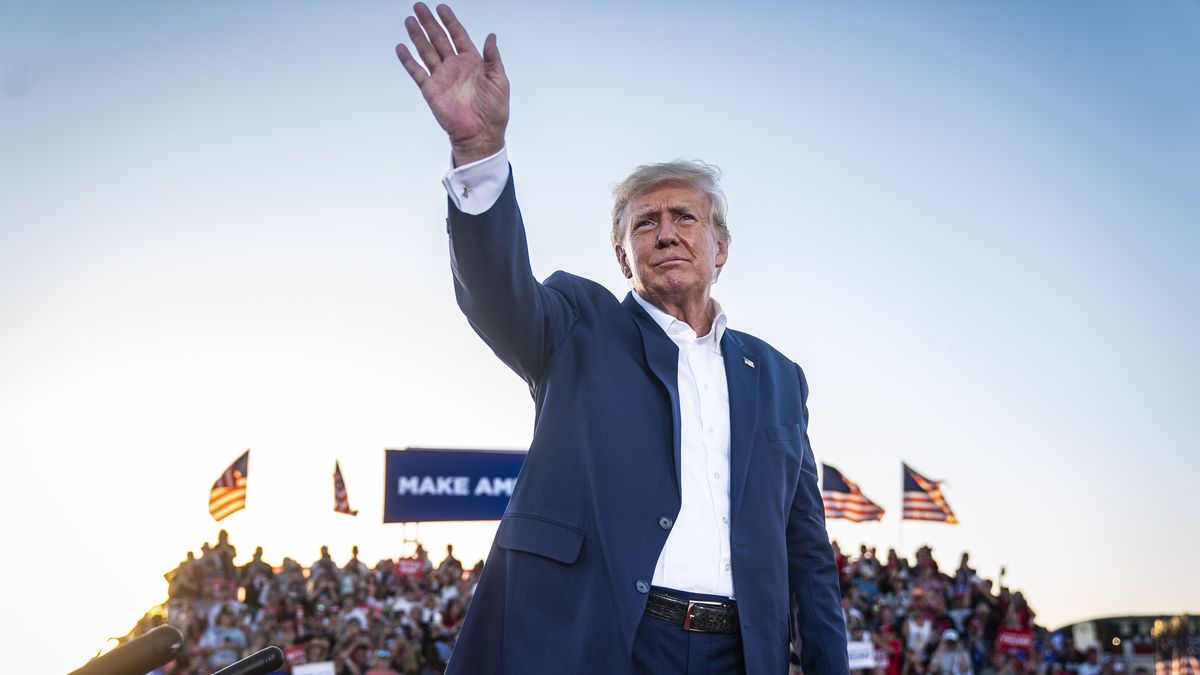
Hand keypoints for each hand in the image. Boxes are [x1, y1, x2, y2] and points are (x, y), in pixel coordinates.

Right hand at [396, 3, 508, 165]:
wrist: (481, 134)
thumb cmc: (494, 111)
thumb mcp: (499, 81)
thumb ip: (493, 58)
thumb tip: (491, 36)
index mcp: (472, 62)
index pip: (458, 36)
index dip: (450, 21)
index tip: (441, 8)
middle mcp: (455, 67)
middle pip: (439, 39)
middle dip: (429, 23)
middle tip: (419, 7)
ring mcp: (442, 77)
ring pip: (426, 51)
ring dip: (417, 36)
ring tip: (409, 20)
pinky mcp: (431, 90)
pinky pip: (417, 72)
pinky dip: (408, 60)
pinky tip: (401, 47)